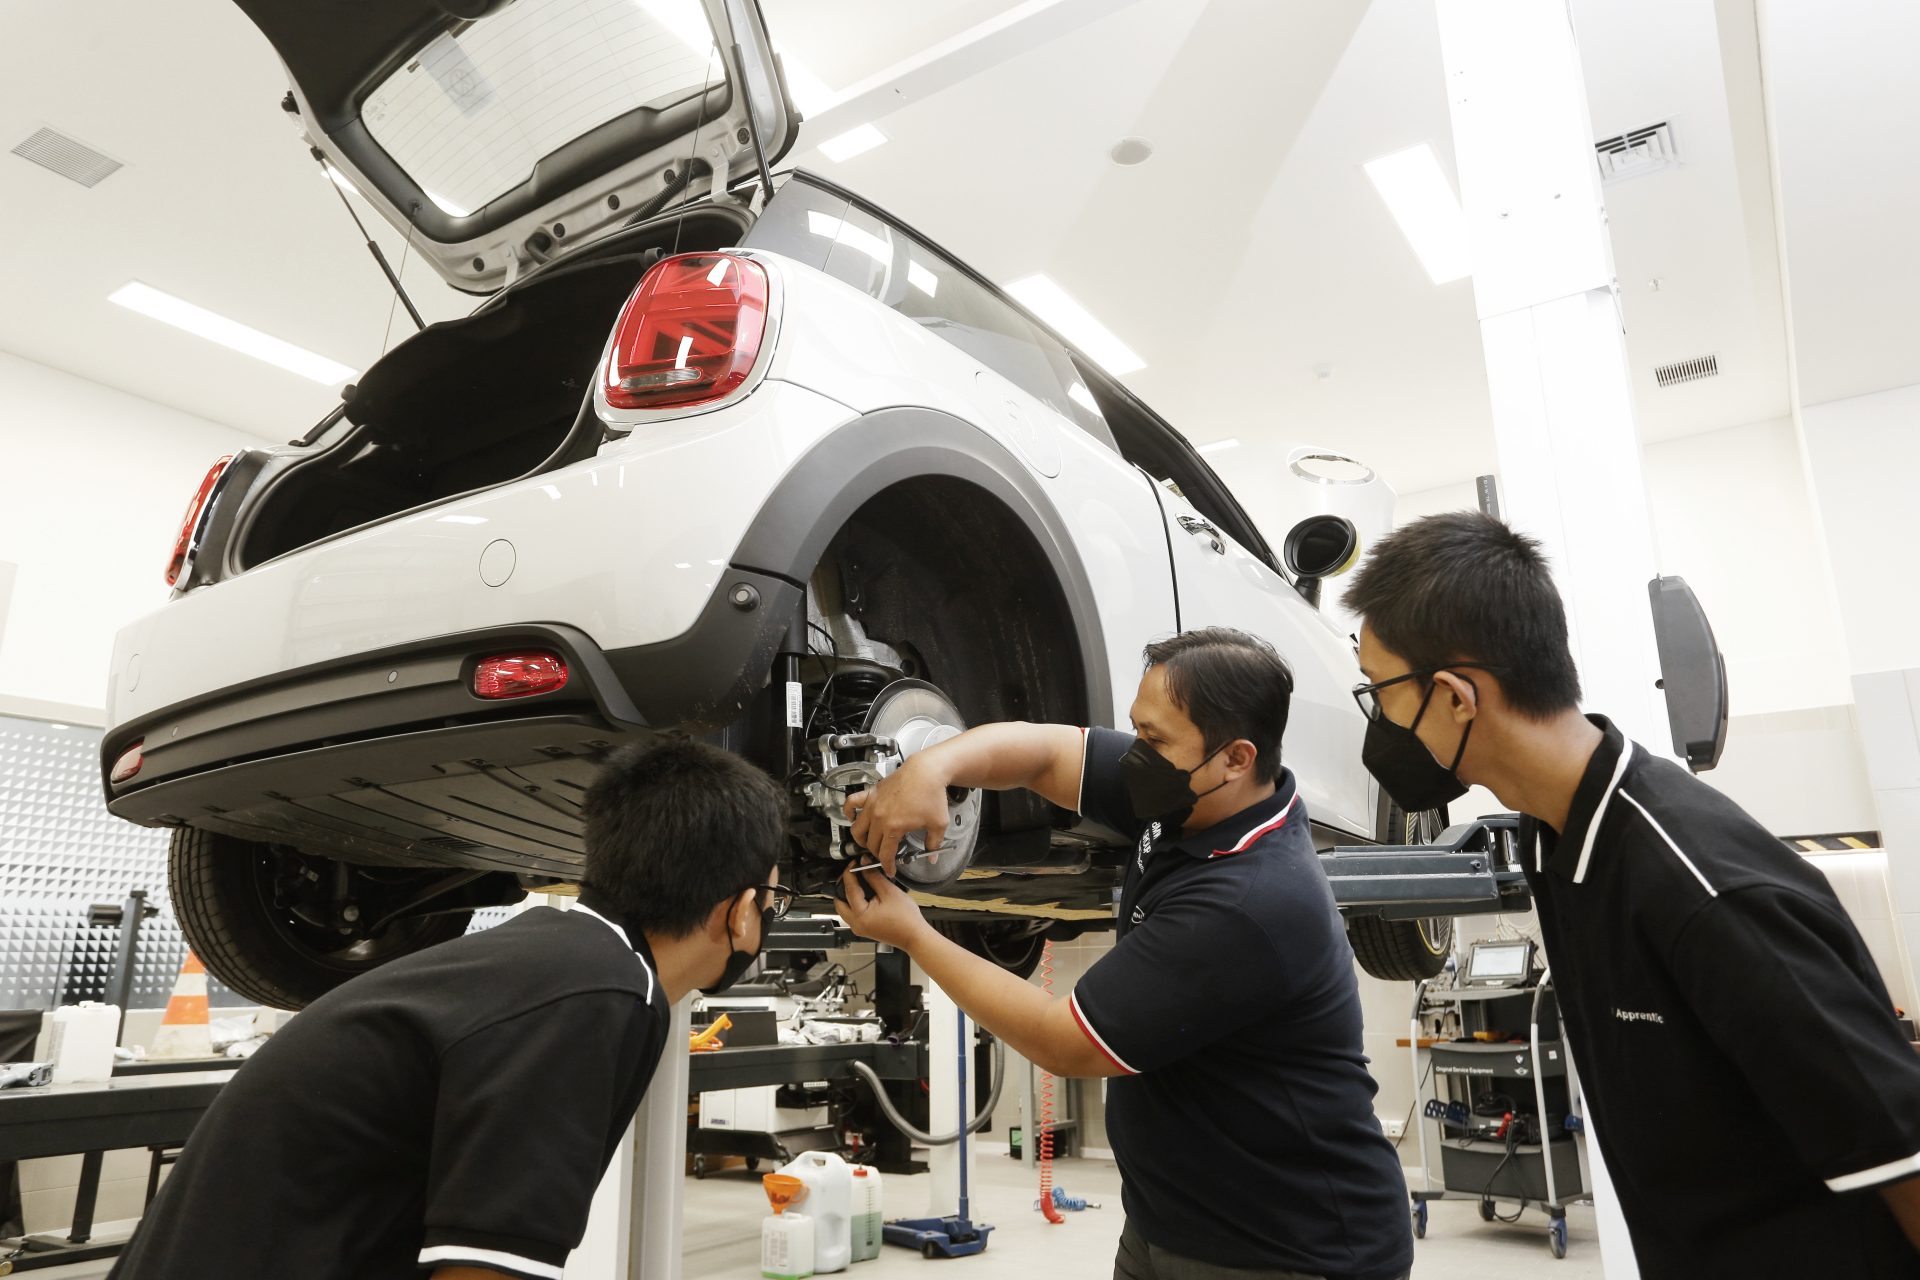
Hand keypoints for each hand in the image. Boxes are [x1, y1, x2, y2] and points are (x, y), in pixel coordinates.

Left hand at [837, 865, 931, 949]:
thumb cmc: (906, 919)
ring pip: (844, 909)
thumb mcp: (889, 892)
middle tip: (852, 873)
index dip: (850, 873)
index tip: (853, 863)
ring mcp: (859, 928)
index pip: (848, 889)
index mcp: (860, 915)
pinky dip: (854, 903)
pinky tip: (864, 894)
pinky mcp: (864, 929)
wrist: (914, 936)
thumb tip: (864, 865)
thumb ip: (874, 876)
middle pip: (839, 902)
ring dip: (847, 895)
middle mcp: (856, 924)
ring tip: (858, 882)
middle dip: (843, 885)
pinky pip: (852, 914)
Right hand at [843, 755, 951, 873]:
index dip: (887, 866)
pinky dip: (849, 811)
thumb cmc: (932, 794)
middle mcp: (879, 817)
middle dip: (877, 854)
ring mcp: (872, 804)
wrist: (927, 771)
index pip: (885, 854)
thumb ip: (933, 844)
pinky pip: (852, 802)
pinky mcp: (871, 793)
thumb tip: (932, 858)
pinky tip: (852, 817)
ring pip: (857, 828)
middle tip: (884, 856)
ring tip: (867, 842)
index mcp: (893, 827)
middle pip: (871, 844)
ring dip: (860, 839)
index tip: (890, 870)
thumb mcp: (938, 824)